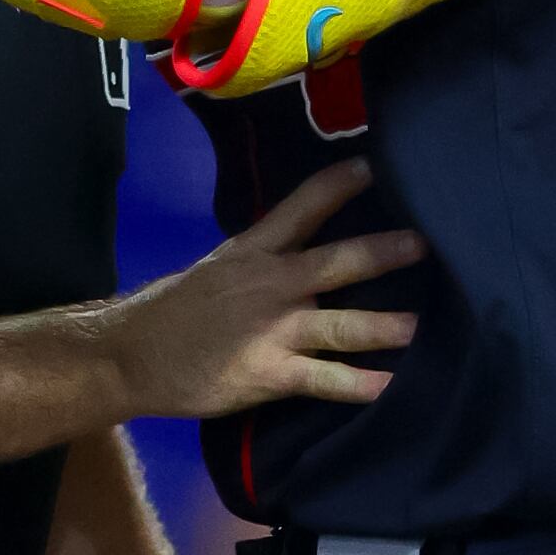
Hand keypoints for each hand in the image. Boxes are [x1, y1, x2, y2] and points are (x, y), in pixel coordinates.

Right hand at [96, 159, 422, 418]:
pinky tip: (388, 386)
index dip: (336, 186)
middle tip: (422, 244)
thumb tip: (299, 247)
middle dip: (381, 253)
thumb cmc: (175, 311)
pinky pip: (324, 379)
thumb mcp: (217, 267)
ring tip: (419, 326)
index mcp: (254, 251)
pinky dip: (358, 384)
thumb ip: (260, 259)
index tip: (370, 168)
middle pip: (335, 263)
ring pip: (341, 325)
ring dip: (384, 326)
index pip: (300, 208)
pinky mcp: (269, 373)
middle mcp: (270, 284)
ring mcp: (273, 330)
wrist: (132, 355)